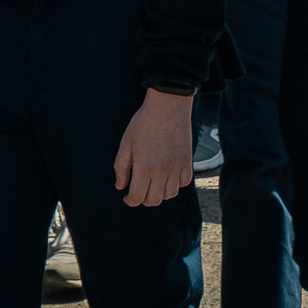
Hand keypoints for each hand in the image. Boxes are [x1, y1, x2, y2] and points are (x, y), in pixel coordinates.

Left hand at [113, 90, 193, 207]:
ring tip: (152, 183)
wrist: (168, 106)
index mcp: (144, 167)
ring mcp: (176, 168)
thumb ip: (121, 167)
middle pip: (153, 200)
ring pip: (169, 195)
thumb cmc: (144, 122)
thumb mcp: (126, 143)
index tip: (126, 197)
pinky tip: (167, 175)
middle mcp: (162, 172)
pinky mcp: (187, 162)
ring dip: (159, 194)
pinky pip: (183, 183)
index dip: (130, 201)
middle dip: (143, 199)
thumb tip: (120, 186)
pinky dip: (175, 184)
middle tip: (138, 190)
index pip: (137, 197)